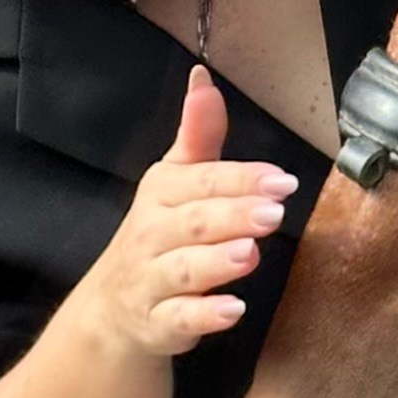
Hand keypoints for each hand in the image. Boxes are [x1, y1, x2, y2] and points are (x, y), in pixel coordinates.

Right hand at [84, 66, 296, 359]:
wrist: (115, 307)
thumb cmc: (159, 233)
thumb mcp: (176, 180)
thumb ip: (198, 135)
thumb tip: (203, 76)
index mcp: (162, 193)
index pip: (203, 181)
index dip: (242, 179)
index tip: (282, 180)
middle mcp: (152, 233)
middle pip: (194, 222)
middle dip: (232, 215)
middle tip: (274, 212)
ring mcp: (152, 279)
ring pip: (184, 269)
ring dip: (217, 261)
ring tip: (251, 253)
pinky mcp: (158, 322)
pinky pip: (179, 319)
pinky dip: (204, 316)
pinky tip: (233, 310)